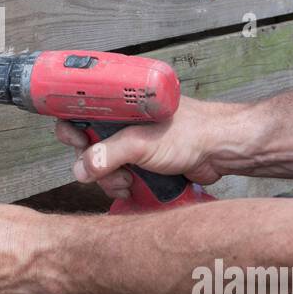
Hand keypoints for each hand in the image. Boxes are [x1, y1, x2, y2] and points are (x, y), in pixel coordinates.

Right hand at [55, 96, 227, 199]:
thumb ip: (109, 154)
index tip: (76, 141)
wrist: (221, 151)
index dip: (72, 127)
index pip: (80, 111)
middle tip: (107, 169)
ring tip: (127, 181)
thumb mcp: (142, 142)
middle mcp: (123, 121)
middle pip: (88, 144)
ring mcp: (132, 143)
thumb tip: (82, 168)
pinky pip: (118, 175)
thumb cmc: (191, 132)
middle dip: (94, 163)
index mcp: (120, 106)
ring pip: (102, 165)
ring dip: (109, 178)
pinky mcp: (142, 161)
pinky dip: (121, 184)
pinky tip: (133, 187)